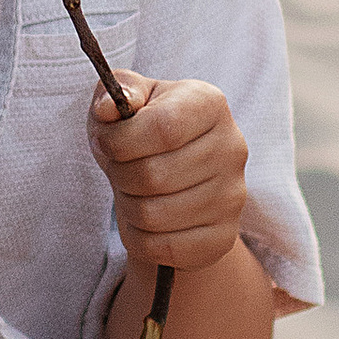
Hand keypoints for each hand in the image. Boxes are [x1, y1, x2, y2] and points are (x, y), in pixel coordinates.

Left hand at [91, 74, 247, 279]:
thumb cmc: (143, 130)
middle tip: (117, 168)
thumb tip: (108, 109)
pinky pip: (162, 248)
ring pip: (153, 214)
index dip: (120, 140)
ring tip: (132, 191)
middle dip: (118, 174)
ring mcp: (233, 196)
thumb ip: (118, 91)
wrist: (173, 177)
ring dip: (126, 206)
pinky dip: (138, 237)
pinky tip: (144, 220)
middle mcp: (232, 148)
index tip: (105, 141)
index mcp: (209, 104)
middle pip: (153, 175)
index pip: (163, 127)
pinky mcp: (223, 237)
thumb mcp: (128, 99)